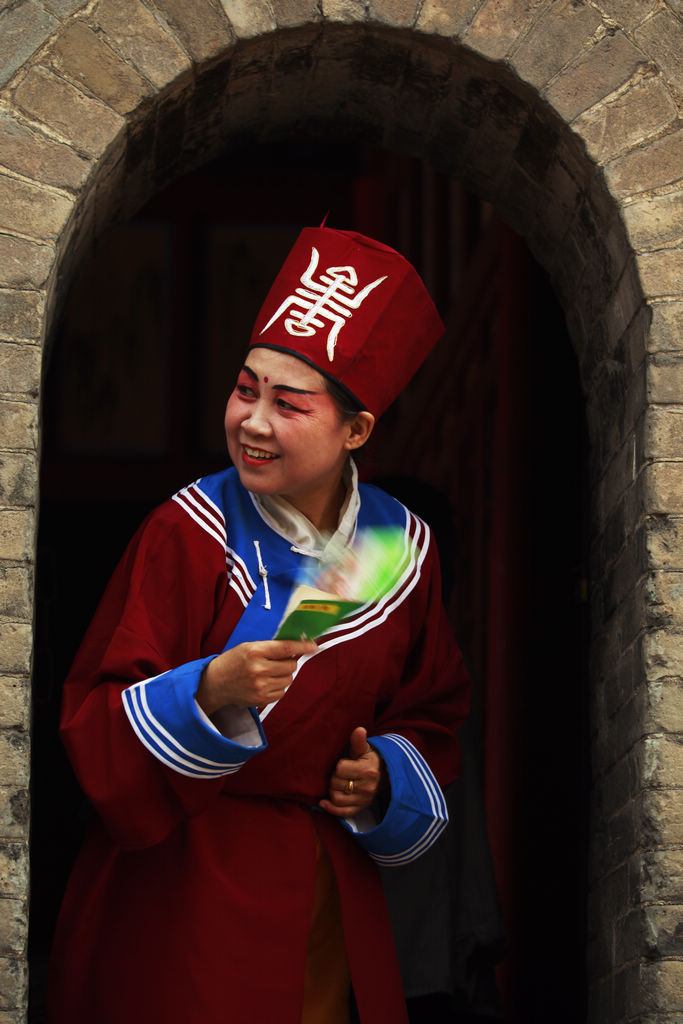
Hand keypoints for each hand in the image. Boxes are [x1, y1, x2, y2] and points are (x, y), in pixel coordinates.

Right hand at [195, 639, 316, 714]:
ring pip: (289, 679)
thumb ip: (270, 647)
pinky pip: (282, 692)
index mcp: (255, 651)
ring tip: (269, 673)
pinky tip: (266, 683)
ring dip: (284, 675)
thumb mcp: (248, 647)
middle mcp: (259, 669)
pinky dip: (279, 687)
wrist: (215, 684)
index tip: (314, 646)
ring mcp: (260, 686)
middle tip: (277, 661)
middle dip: (288, 662)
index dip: (302, 646)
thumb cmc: (233, 662)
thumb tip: (296, 646)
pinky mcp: (261, 699)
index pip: (285, 648)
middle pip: (291, 665)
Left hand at [320, 726, 385, 817]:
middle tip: (340, 774)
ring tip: (337, 784)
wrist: (384, 775)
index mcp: (367, 771)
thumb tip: (359, 730)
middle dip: (334, 778)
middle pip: (336, 784)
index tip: (344, 764)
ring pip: (337, 799)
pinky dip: (331, 809)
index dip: (338, 766)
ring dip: (332, 791)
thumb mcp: (365, 749)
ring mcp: (364, 800)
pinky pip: (342, 813)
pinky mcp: (360, 808)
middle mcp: (367, 787)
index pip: (340, 769)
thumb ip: (358, 741)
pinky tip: (323, 803)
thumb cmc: (370, 760)